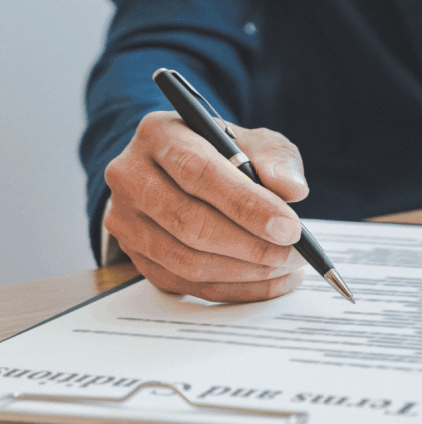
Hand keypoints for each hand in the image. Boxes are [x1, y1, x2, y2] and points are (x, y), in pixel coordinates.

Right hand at [102, 111, 310, 301]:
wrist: (184, 171)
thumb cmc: (225, 153)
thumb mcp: (255, 141)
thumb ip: (276, 158)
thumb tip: (291, 189)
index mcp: (159, 134)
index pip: (200, 173)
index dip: (247, 205)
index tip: (290, 228)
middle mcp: (130, 176)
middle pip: (189, 222)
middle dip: (251, 245)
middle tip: (294, 252)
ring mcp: (125, 220)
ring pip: (186, 260)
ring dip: (245, 271)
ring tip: (287, 265)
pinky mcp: (136, 255)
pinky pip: (187, 284)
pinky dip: (235, 289)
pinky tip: (271, 280)